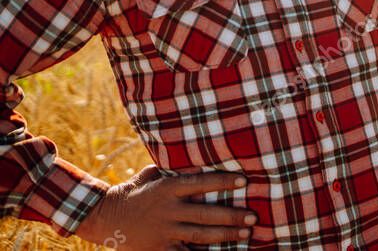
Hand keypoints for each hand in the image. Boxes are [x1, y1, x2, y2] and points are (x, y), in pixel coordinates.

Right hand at [75, 165, 255, 249]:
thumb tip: (193, 155)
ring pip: (200, 234)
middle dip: (232, 216)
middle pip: (206, 214)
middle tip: (253, 217)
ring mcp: (164, 230)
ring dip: (225, 235)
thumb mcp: (149, 175)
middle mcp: (168, 210)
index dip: (223, 181)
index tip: (244, 180)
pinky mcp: (159, 248)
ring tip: (246, 233)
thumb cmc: (132, 192)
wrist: (103, 217)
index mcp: (167, 188)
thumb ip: (171, 167)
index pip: (201, 182)